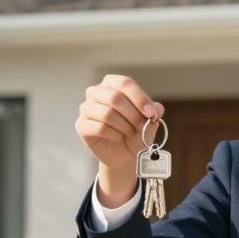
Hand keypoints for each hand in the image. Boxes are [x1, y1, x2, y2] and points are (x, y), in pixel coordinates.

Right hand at [75, 74, 165, 203]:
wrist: (124, 154)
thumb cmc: (135, 132)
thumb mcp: (149, 121)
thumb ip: (154, 112)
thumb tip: (157, 108)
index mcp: (111, 83)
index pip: (124, 83)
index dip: (139, 98)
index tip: (151, 114)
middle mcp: (95, 92)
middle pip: (114, 97)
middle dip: (133, 115)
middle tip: (141, 126)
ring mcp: (86, 108)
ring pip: (107, 114)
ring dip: (124, 126)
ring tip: (129, 132)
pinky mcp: (81, 125)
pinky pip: (100, 128)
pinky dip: (114, 135)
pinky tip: (117, 138)